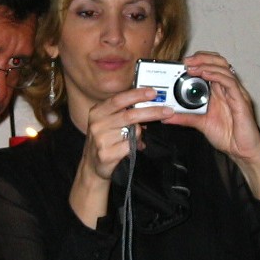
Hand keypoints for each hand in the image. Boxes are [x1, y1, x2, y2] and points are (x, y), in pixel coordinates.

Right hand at [68, 88, 173, 226]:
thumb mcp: (107, 122)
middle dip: (152, 112)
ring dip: (141, 134)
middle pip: (130, 115)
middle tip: (167, 111)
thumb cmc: (104, 141)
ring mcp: (101, 140)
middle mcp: (97, 124)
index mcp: (97, 112)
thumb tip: (147, 102)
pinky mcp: (106, 154)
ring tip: (138, 138)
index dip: (137, 95)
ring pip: (133, 131)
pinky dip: (136, 146)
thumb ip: (122, 111)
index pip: (119, 99)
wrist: (92, 166)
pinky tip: (134, 148)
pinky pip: (130, 146)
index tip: (152, 92)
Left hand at [171, 52, 259, 198]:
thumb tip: (166, 116)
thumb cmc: (228, 136)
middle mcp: (228, 89)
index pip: (211, 67)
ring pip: (224, 69)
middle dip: (202, 58)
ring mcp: (235, 93)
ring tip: (192, 67)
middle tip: (186, 61)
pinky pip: (230, 83)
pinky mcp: (241, 100)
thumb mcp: (200, 124)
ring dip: (206, 65)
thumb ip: (184, 118)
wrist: (242, 151)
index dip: (199, 61)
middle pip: (219, 62)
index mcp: (219, 91)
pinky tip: (205, 75)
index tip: (183, 63)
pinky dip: (217, 76)